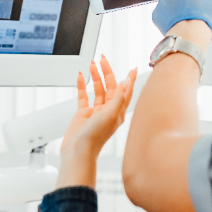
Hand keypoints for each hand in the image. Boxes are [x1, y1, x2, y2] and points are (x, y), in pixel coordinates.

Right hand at [58, 56, 137, 187]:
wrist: (78, 151)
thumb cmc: (95, 137)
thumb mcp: (110, 115)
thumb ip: (118, 98)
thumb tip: (126, 83)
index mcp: (118, 112)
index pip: (126, 91)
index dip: (129, 79)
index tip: (132, 68)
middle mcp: (108, 111)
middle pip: (110, 86)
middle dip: (107, 72)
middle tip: (103, 59)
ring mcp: (95, 112)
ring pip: (97, 89)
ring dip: (95, 77)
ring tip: (92, 65)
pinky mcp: (83, 114)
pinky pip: (83, 96)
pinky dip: (82, 85)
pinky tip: (80, 76)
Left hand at [152, 0, 211, 35]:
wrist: (189, 36)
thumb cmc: (206, 20)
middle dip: (184, 3)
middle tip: (193, 15)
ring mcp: (162, 3)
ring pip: (170, 6)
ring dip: (176, 12)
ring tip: (185, 23)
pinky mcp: (156, 15)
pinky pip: (162, 16)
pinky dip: (168, 20)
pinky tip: (176, 26)